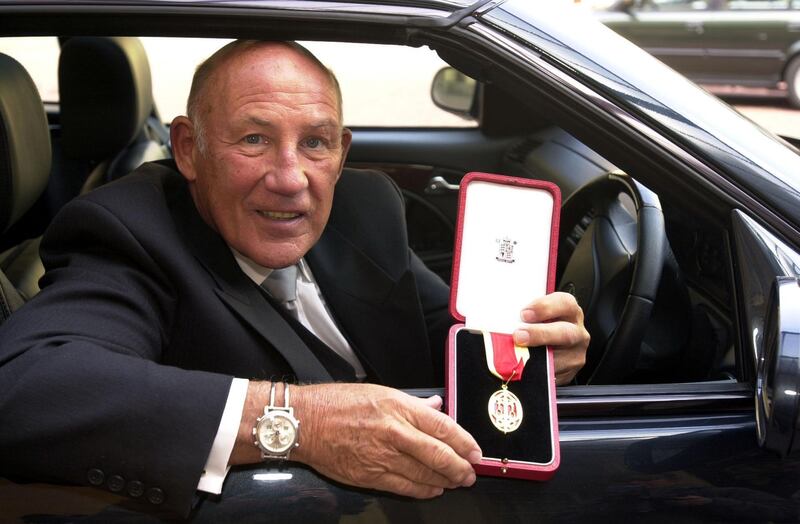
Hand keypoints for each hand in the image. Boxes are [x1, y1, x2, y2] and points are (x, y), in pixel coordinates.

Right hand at [291, 383, 480, 497]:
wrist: (306, 422)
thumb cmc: (339, 403)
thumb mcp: (380, 392)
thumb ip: (413, 403)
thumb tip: (438, 407)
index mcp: (398, 406)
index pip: (442, 426)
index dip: (465, 442)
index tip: (475, 451)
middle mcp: (394, 431)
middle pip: (438, 454)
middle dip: (460, 467)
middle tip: (471, 472)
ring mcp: (382, 455)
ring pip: (424, 474)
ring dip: (445, 481)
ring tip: (457, 482)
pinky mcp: (370, 475)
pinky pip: (404, 486)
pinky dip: (423, 490)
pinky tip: (433, 490)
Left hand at [512, 292, 588, 383]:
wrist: (549, 346)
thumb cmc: (537, 325)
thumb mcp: (536, 315)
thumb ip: (525, 314)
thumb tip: (502, 315)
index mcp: (570, 311)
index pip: (565, 303)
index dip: (544, 307)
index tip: (524, 313)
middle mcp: (577, 332)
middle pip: (565, 333)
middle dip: (540, 334)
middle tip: (519, 335)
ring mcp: (575, 353)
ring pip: (558, 357)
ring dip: (535, 356)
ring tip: (517, 354)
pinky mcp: (570, 372)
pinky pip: (553, 373)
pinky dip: (536, 370)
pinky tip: (523, 367)